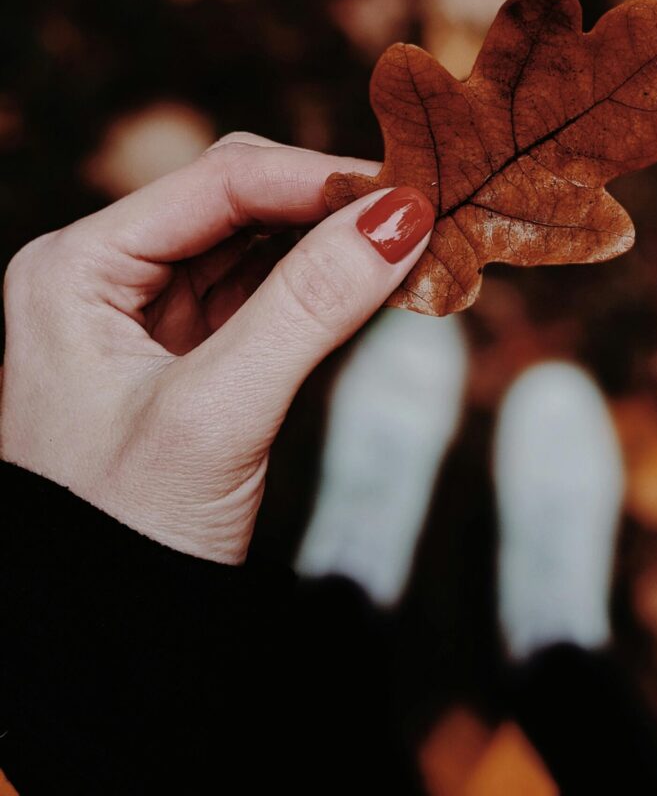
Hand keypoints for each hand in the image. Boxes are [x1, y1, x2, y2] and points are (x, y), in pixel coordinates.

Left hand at [0, 132, 433, 563]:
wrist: (102, 638)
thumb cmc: (126, 533)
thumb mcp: (218, 414)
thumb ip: (309, 307)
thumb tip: (402, 216)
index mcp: (75, 267)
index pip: (215, 184)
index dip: (318, 178)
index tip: (410, 189)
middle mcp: (105, 272)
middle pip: (238, 198)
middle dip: (329, 203)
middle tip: (421, 210)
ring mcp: (145, 309)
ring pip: (258, 240)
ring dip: (334, 238)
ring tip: (412, 240)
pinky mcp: (187, 347)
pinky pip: (265, 289)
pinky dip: (323, 282)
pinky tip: (375, 278)